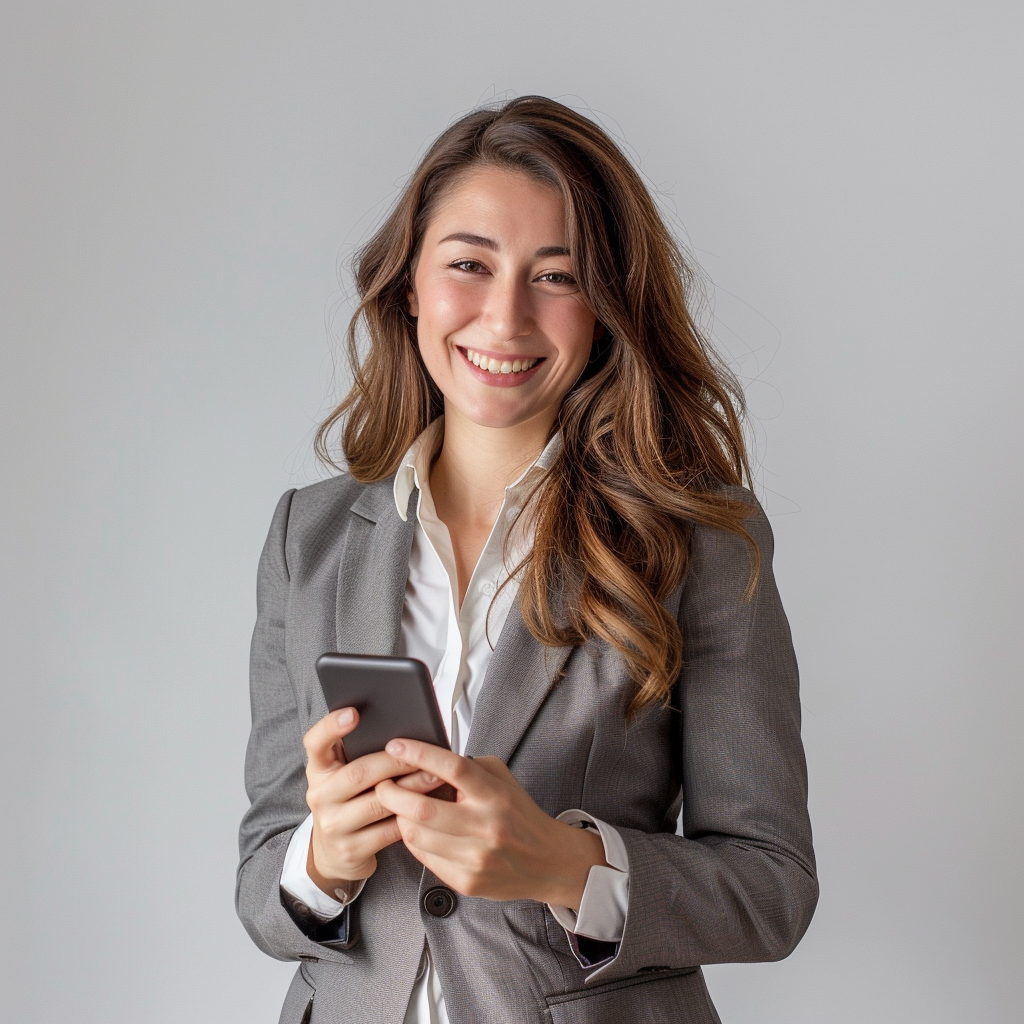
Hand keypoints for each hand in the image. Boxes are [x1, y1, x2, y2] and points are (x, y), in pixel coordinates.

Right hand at [302, 708, 444, 897]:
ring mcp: (333, 825)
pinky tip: (428, 807)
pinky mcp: (351, 849)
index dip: (332, 726)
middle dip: (396, 761)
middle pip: (359, 772)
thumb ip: (359, 753)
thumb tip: (401, 729)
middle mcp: (320, 796)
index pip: (316, 742)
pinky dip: (411, 817)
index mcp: (319, 770)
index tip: (354, 713)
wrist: (333, 853)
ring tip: (435, 776)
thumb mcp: (343, 775)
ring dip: (412, 788)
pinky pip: (389, 830)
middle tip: (423, 753)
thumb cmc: (348, 801)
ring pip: (379, 802)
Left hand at [374, 739, 606, 908]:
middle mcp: (485, 826)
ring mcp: (474, 857)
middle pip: (423, 809)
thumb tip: (427, 758)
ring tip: (399, 807)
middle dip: (392, 794)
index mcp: (494, 795)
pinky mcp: (465, 881)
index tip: (396, 745)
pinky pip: (424, 858)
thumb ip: (468, 767)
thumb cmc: (519, 815)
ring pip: (416, 835)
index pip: (453, 768)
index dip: (420, 754)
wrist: (547, 862)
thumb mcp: (502, 779)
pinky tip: (418, 830)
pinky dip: (413, 841)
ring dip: (400, 818)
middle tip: (383, 784)